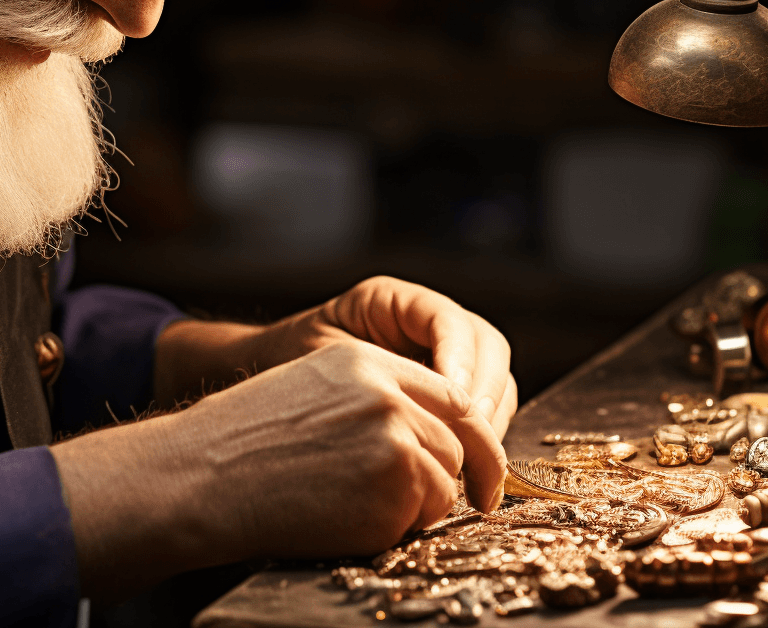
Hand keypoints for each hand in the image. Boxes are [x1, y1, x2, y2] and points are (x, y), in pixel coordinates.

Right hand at [51, 342, 505, 594]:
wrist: (199, 478)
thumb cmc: (241, 445)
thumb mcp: (310, 390)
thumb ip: (375, 398)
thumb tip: (436, 435)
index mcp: (366, 361)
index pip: (447, 395)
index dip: (470, 433)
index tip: (479, 464)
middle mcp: (388, 391)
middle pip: (459, 438)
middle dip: (456, 475)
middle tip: (462, 503)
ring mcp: (395, 434)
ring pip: (445, 481)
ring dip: (418, 505)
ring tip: (358, 506)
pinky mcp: (394, 481)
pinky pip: (422, 515)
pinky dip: (398, 527)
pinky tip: (349, 520)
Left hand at [260, 276, 517, 438]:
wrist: (272, 386)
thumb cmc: (288, 368)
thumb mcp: (323, 361)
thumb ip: (371, 377)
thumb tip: (421, 411)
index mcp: (396, 302)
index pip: (448, 321)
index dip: (459, 359)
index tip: (453, 399)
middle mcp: (429, 325)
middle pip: (487, 348)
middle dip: (484, 393)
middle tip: (471, 436)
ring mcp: (446, 358)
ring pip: (496, 381)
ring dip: (488, 420)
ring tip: (467, 458)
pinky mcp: (449, 395)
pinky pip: (483, 409)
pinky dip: (480, 436)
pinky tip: (459, 465)